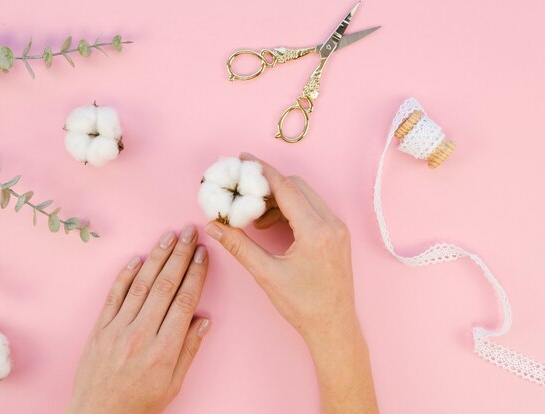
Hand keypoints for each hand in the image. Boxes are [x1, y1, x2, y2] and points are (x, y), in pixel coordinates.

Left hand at [66, 225, 210, 413]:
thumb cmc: (140, 403)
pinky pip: (114, 295)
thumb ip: (189, 350)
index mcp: (164, 349)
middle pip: (165, 285)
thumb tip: (204, 320)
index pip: (184, 300)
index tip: (204, 254)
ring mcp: (117, 329)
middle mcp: (141, 334)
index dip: (196, 274)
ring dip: (157, 257)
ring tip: (169, 236)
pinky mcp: (100, 328)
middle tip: (190, 232)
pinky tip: (137, 258)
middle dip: (180, 255)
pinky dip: (125, 275)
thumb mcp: (173, 384)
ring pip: (141, 284)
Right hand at [205, 153, 377, 413]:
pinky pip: (312, 209)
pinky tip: (271, 225)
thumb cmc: (303, 305)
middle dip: (268, 185)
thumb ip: (239, 246)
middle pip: (296, 186)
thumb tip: (214, 225)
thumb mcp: (267, 274)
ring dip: (278, 199)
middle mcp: (331, 224)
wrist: (333, 326)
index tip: (243, 160)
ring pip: (305, 196)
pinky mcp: (337, 234)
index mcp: (316, 231)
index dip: (262, 171)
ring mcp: (337, 228)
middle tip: (243, 192)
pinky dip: (290, 209)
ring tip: (254, 217)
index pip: (286, 188)